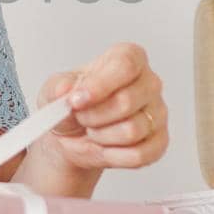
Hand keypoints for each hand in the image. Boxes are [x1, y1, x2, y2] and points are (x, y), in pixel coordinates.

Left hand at [36, 42, 167, 172]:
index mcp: (128, 58)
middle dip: (93, 116)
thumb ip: (58, 88)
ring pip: (132, 130)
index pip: (125, 65)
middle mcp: (149, 82)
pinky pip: (138, 154)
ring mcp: (158, 113)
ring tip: (92, 130)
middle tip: (80, 117)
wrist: (74, 135)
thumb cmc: (72, 104)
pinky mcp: (159, 141)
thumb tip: (65, 90)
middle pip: (127, 101)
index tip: (76, 100)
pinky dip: (113, 156)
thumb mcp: (53, 90)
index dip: (100, 85)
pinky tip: (105, 146)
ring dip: (101, 136)